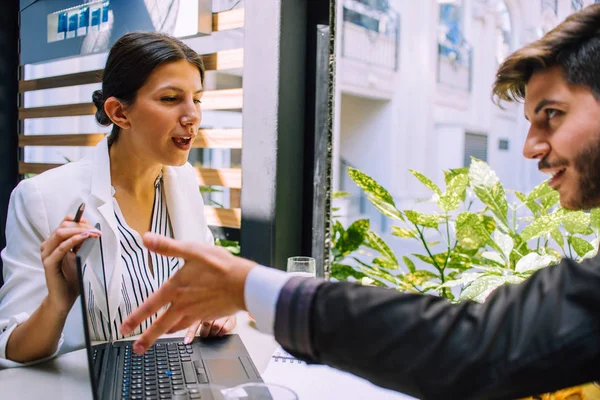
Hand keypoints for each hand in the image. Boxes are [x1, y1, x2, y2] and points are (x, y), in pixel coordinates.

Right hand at [40, 214, 100, 313]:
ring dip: (80, 230)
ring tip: (94, 233)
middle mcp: (48, 245)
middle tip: (97, 230)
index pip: (64, 223)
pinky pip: (61, 247)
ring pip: (61, 233)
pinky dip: (73, 240)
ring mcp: (47, 254)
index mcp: (54, 242)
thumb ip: (81, 243)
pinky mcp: (49, 263)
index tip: (93, 223)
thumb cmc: (72, 277)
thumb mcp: (80, 256)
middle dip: (82, 225)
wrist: (64, 298)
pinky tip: (84, 237)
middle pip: (63, 226)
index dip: (78, 219)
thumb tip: (91, 229)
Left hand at [120, 233, 255, 352]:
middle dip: (146, 338)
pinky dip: (182, 328)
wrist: (244, 284)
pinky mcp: (207, 315)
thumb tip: (146, 238)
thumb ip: (168, 246)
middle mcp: (183, 304)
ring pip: (175, 327)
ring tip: (156, 339)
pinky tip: (181, 328)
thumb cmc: (220, 266)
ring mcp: (195, 312)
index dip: (135, 318)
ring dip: (163, 335)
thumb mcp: (192, 250)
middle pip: (160, 326)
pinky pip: (190, 325)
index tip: (124, 328)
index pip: (150, 306)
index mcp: (175, 289)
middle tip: (137, 348)